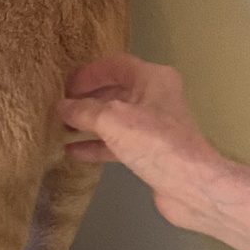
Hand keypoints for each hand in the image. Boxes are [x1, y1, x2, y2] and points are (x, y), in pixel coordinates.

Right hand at [60, 56, 220, 221]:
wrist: (189, 184)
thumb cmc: (154, 142)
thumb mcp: (112, 120)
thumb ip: (84, 111)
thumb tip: (62, 107)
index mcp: (153, 78)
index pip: (116, 65)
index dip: (90, 73)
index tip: (66, 85)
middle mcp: (156, 98)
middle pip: (115, 92)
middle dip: (87, 100)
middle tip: (60, 108)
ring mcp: (154, 127)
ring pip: (115, 120)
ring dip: (89, 124)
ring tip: (61, 129)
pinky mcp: (151, 152)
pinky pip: (119, 143)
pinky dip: (97, 146)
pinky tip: (74, 152)